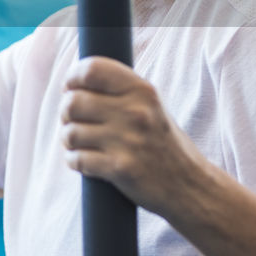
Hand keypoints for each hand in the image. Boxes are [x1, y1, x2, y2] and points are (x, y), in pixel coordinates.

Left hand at [59, 56, 211, 215]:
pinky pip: (77, 159)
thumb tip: (75, 82)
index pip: (91, 70)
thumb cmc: (162, 141)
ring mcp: (128, 141)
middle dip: (65, 112)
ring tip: (77, 142)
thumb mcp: (151, 105)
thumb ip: (120, 90)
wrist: (189, 185)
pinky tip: (82, 160)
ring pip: (70, 132)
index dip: (72, 78)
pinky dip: (74, 160)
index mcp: (143, 90)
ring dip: (68, 139)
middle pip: (73, 102)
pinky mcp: (120, 169)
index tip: (71, 89)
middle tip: (72, 120)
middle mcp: (136, 112)